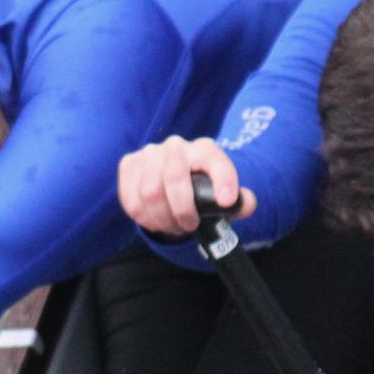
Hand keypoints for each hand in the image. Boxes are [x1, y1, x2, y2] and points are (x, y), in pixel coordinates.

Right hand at [116, 136, 255, 235]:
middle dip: (181, 210)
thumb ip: (241, 202)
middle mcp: (176, 146)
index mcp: (204, 150)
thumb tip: (244, 204)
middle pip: (173, 177)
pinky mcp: (129, 164)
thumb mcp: (224, 195)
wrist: (175, 178)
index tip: (226, 202)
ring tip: (170, 226)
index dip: (222, 180)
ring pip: (149, 191)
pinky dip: (142, 216)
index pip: (215, 161)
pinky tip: (153, 220)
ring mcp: (149, 153)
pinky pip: (131, 196)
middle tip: (188, 227)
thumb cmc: (203, 190)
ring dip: (160, 217)